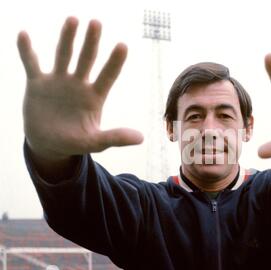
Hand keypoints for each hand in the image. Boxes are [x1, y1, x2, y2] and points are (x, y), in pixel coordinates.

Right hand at [18, 17, 143, 160]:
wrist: (48, 144)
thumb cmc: (75, 142)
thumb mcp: (95, 142)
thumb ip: (115, 138)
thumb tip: (141, 138)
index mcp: (94, 97)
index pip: (107, 76)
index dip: (114, 62)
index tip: (123, 46)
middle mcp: (78, 85)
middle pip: (86, 59)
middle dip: (91, 42)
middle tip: (96, 23)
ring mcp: (58, 82)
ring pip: (63, 55)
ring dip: (67, 38)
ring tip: (73, 19)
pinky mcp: (37, 84)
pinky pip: (31, 64)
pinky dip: (26, 51)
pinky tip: (24, 35)